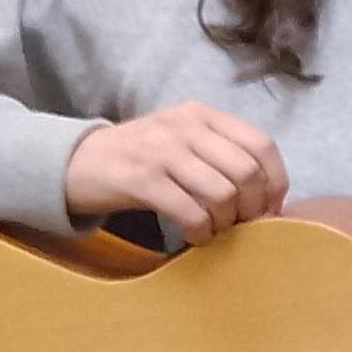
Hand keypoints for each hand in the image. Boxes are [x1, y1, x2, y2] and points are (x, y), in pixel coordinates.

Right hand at [63, 103, 286, 242]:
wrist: (76, 161)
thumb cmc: (141, 157)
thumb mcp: (183, 140)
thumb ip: (222, 154)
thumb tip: (268, 196)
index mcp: (202, 115)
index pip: (262, 145)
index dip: (275, 182)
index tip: (271, 208)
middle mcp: (185, 127)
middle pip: (246, 172)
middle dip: (253, 207)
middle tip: (244, 226)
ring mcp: (161, 151)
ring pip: (222, 193)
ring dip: (226, 222)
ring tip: (215, 230)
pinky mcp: (140, 179)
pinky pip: (189, 211)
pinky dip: (200, 231)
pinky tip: (195, 237)